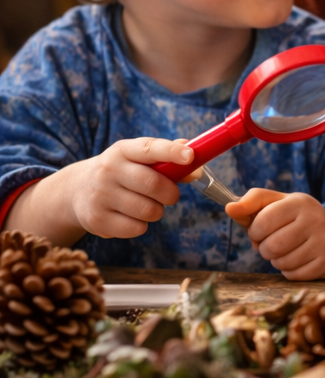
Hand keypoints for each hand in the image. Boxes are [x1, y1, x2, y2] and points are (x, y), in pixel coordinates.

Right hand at [8, 138, 191, 243]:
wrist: (76, 191)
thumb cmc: (121, 173)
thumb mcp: (138, 159)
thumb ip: (168, 159)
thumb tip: (195, 162)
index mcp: (123, 150)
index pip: (150, 148)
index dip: (172, 152)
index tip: (190, 156)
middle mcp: (109, 170)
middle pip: (154, 185)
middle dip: (171, 194)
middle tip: (171, 196)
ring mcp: (101, 195)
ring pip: (149, 210)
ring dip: (157, 211)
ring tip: (146, 205)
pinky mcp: (97, 219)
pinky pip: (137, 228)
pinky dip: (141, 225)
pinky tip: (130, 216)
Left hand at [225, 189, 324, 280]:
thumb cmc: (295, 219)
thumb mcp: (276, 204)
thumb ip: (251, 203)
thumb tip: (229, 208)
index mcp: (299, 201)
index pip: (263, 222)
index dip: (254, 231)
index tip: (259, 231)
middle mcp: (316, 219)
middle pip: (271, 246)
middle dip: (264, 248)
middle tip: (272, 243)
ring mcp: (324, 242)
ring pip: (282, 262)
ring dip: (276, 260)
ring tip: (285, 251)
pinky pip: (293, 275)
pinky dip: (288, 271)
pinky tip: (297, 260)